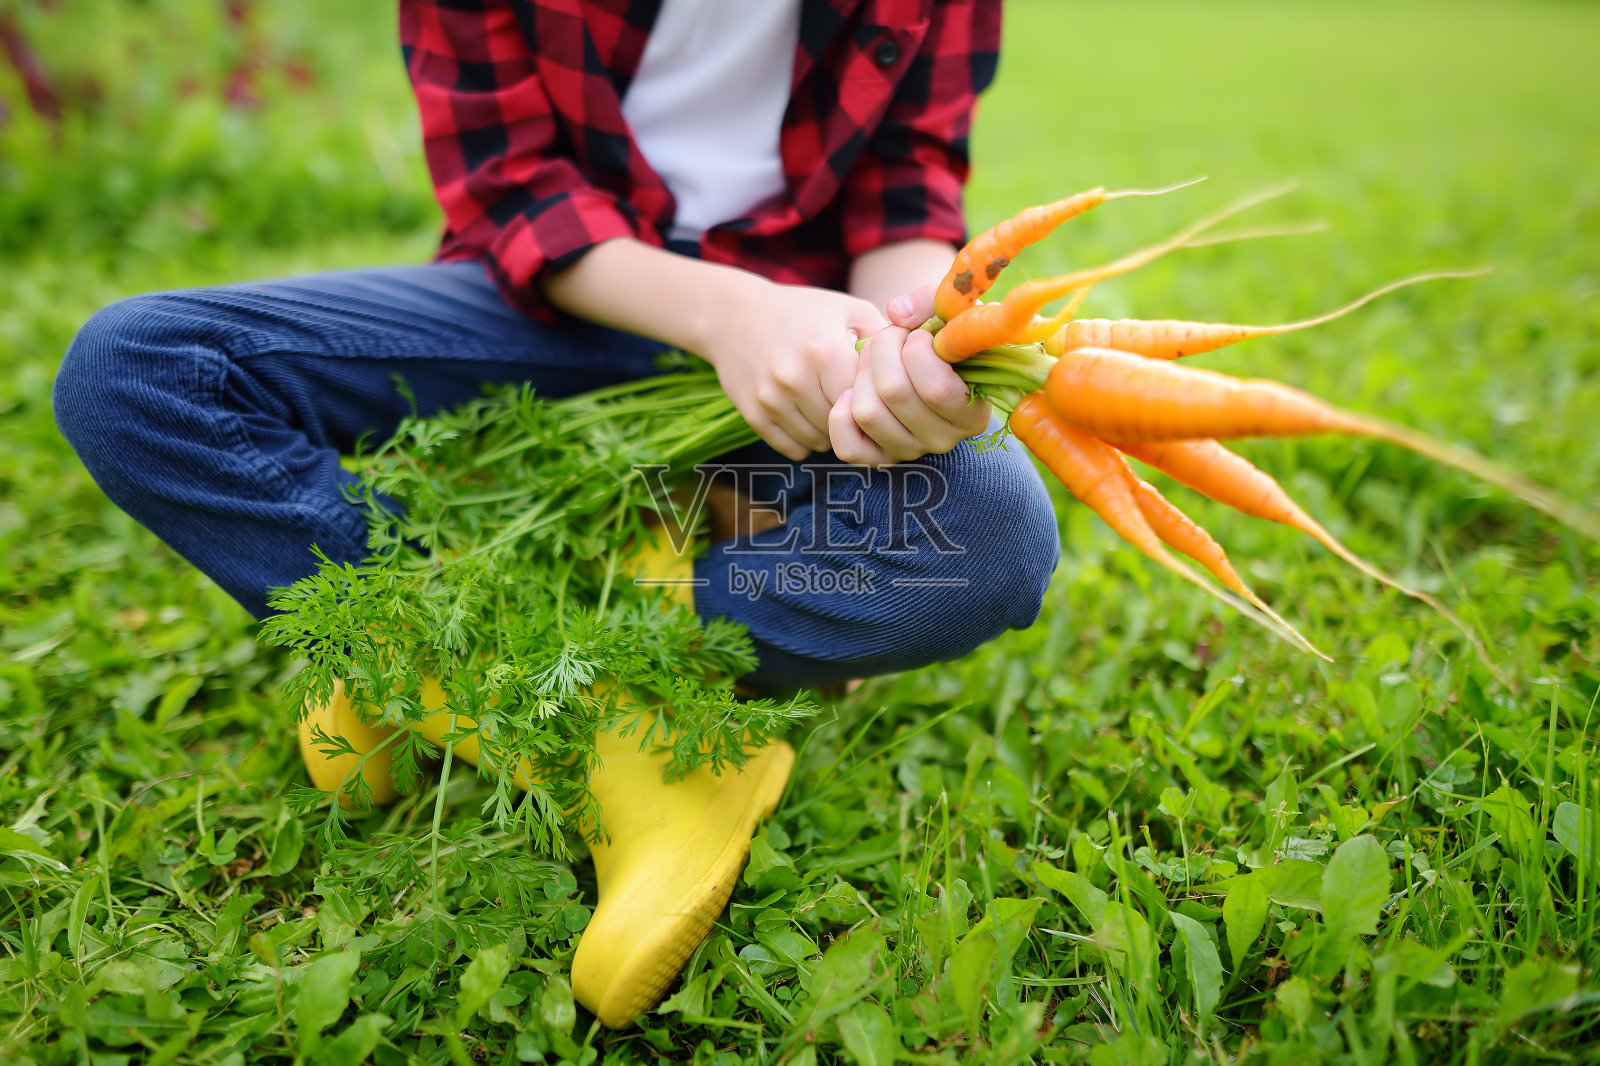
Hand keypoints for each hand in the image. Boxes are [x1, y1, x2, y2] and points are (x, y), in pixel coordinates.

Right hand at [698, 274, 886, 460]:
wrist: (733, 315)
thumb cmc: (802, 312)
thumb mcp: (849, 310)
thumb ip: (888, 339)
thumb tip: (922, 371)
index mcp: (823, 351)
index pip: (868, 399)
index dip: (878, 398)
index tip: (879, 390)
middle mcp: (794, 379)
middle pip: (845, 424)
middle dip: (857, 417)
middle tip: (856, 399)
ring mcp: (771, 401)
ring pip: (821, 441)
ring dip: (833, 431)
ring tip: (831, 403)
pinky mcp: (754, 417)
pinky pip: (795, 449)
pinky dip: (807, 440)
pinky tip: (809, 414)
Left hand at [828, 283, 991, 466]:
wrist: (923, 359)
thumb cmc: (944, 335)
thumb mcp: (952, 311)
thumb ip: (933, 301)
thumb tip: (897, 314)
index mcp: (973, 414)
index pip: (936, 388)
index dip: (916, 349)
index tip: (917, 334)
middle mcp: (944, 440)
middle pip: (894, 393)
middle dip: (884, 349)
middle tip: (890, 337)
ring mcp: (909, 451)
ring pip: (867, 412)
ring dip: (862, 373)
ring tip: (874, 358)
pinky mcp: (877, 458)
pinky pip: (847, 445)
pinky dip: (842, 413)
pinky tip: (854, 391)